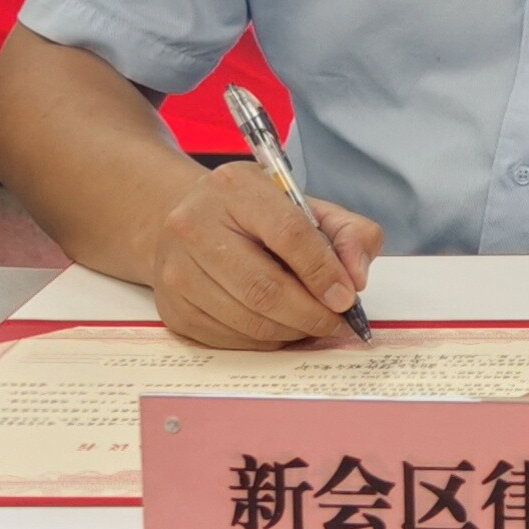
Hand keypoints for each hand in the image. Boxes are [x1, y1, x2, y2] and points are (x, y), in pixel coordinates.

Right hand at [146, 161, 380, 349]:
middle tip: (336, 322)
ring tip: (312, 324)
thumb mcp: (304, 205)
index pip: (288, 233)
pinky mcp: (172, 308)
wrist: (189, 223)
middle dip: (311, 313)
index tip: (346, 297)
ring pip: (247, 319)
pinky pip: (229, 338)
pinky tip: (280, 327)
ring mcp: (177, 270)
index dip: (322, 271)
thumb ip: (347, 232)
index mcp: (235, 188)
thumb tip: (356, 277)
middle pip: (263, 287)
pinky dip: (265, 340)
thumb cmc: (254, 215)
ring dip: (291, 331)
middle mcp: (195, 225)